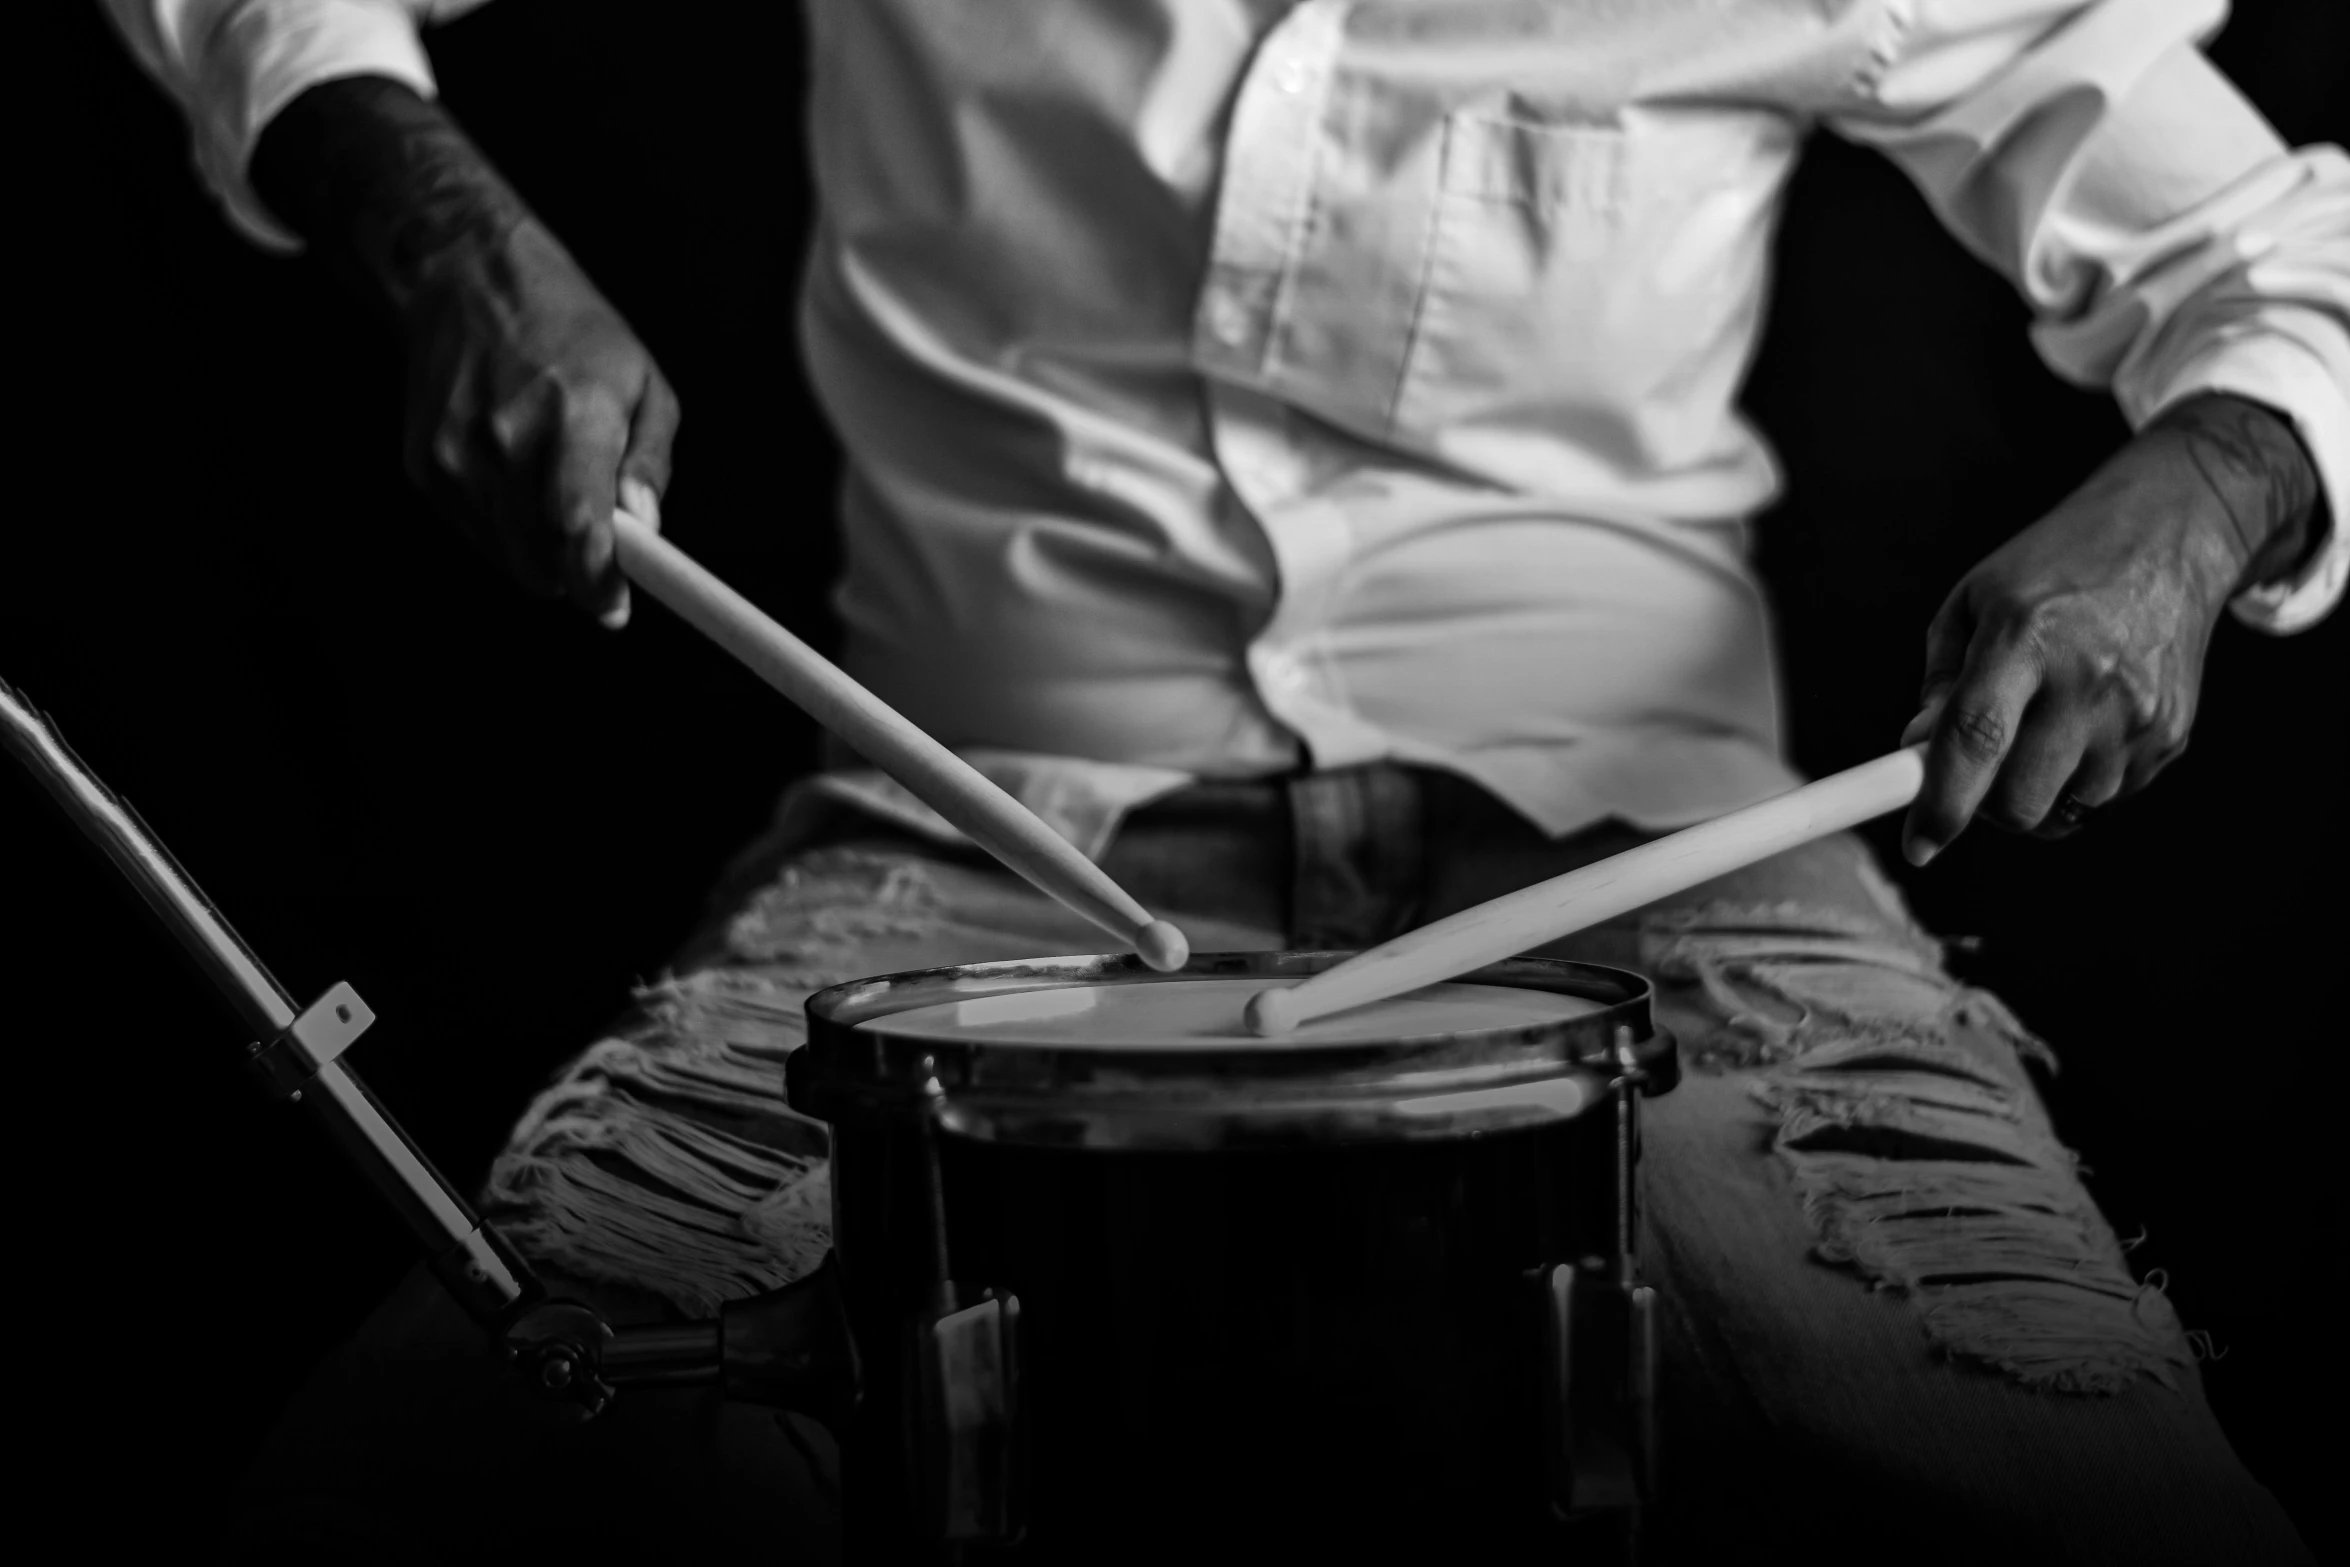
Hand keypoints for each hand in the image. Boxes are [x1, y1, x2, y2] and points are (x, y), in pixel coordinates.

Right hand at [252, 78, 680, 626]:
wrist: (467, 278)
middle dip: (578, 572)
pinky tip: (516, 475)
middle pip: (541, 556)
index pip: (577, 525)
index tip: (613, 609)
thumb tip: (644, 529)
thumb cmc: (573, 331)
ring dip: (543, 550)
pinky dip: (506, 526)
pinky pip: (477, 531)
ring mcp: (456, 454)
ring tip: (557, 488)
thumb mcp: (642, 381)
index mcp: (572, 415)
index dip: (596, 581)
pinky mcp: (425, 465)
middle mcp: (506, 438)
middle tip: (602, 553)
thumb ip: (649, 462)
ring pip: (510, 553)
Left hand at [1900, 394, 2318, 863]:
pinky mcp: (2171, 735)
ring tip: (2036, 730)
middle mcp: (2089, 680)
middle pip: (2019, 801)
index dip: (1941, 803)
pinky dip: (2078, 780)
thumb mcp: (1976, 600)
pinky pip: (2106, 796)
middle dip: (1984, 806)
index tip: (1918, 845)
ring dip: (2034, 793)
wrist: (2173, 536)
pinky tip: (2081, 724)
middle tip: (1975, 771)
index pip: (1976, 739)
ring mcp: (2138, 714)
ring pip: (2063, 811)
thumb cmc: (2057, 567)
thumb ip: (1940, 682)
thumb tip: (1918, 754)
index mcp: (2027, 636)